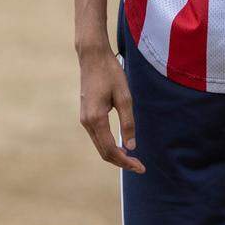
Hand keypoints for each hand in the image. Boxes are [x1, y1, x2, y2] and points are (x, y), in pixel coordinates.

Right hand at [78, 45, 144, 173]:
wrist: (92, 57)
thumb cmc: (110, 73)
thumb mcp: (124, 96)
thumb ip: (128, 122)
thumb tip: (131, 146)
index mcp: (96, 119)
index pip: (110, 150)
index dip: (126, 162)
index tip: (141, 167)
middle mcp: (86, 122)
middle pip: (103, 152)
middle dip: (121, 162)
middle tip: (140, 166)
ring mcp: (84, 119)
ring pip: (99, 145)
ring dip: (115, 155)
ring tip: (132, 159)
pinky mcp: (86, 114)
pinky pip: (97, 136)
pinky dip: (108, 145)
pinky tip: (120, 146)